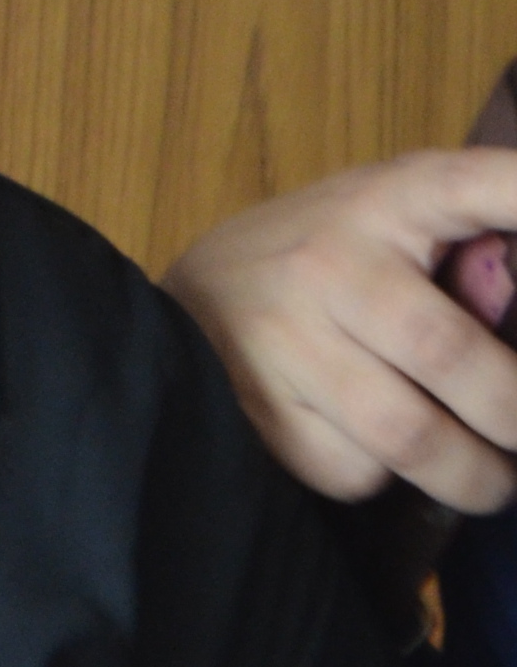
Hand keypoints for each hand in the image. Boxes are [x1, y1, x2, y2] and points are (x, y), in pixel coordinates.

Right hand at [163, 149, 516, 515]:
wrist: (182, 305)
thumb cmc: (324, 265)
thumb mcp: (393, 228)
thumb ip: (469, 256)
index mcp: (387, 200)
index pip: (477, 182)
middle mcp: (331, 262)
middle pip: (455, 358)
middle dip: (513, 419)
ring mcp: (283, 337)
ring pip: (409, 436)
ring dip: (472, 477)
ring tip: (492, 483)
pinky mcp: (251, 406)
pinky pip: (349, 468)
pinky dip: (380, 479)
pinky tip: (377, 457)